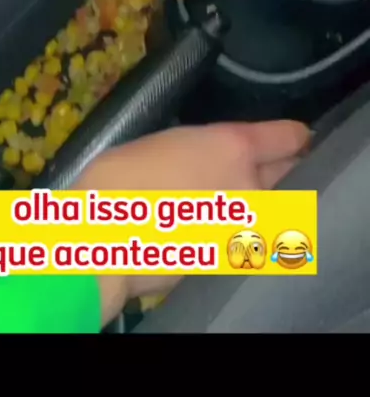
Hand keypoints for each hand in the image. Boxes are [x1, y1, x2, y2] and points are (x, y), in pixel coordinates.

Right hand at [77, 119, 310, 322]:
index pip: (288, 137)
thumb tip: (220, 160)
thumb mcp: (170, 142)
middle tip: (274, 165)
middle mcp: (251, 186)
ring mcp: (245, 227)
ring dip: (265, 202)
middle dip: (285, 169)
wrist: (103, 235)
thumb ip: (207, 150)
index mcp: (233, 147)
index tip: (294, 139)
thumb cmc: (124, 176)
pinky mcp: (231, 260)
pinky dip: (243, 231)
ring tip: (240, 198)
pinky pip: (250, 238)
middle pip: (290, 174)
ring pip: (273, 210)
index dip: (292, 137)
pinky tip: (221, 225)